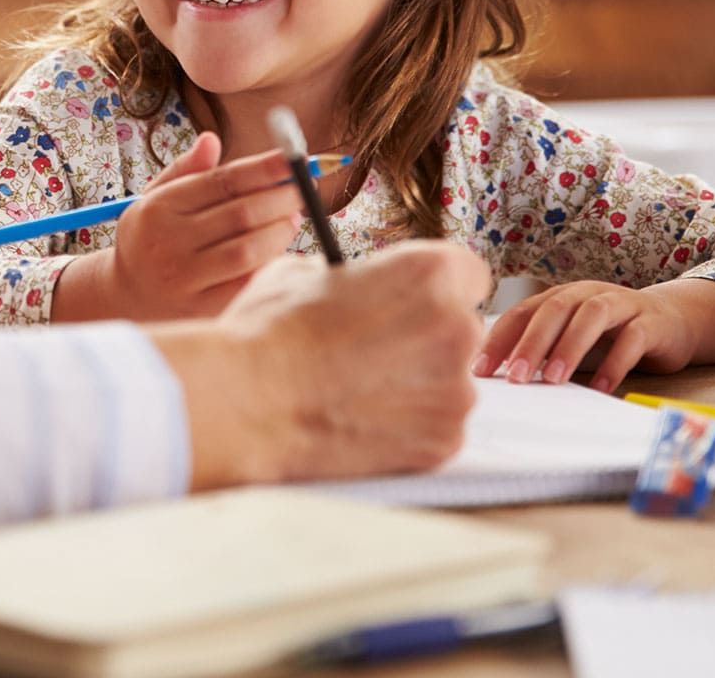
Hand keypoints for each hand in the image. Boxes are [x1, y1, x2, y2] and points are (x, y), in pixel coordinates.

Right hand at [53, 132, 305, 321]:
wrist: (125, 296)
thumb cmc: (150, 239)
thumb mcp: (155, 199)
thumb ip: (185, 169)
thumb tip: (212, 139)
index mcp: (159, 207)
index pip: (222, 181)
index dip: (263, 168)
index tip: (293, 159)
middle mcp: (168, 241)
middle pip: (241, 213)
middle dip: (281, 198)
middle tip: (301, 191)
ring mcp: (184, 277)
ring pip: (248, 249)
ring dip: (280, 231)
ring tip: (292, 220)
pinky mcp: (200, 308)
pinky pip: (247, 282)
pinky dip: (270, 263)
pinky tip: (278, 250)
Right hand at [153, 242, 491, 486]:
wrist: (247, 403)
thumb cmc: (270, 334)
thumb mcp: (304, 272)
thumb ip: (352, 278)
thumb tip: (354, 287)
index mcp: (430, 274)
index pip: (468, 273)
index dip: (435, 288)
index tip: (413, 301)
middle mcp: (456, 328)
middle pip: (462, 328)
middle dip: (426, 337)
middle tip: (378, 349)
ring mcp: (455, 391)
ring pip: (450, 381)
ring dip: (418, 384)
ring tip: (360, 390)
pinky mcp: (443, 441)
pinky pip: (437, 426)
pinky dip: (409, 427)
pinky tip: (364, 420)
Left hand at [473, 280, 700, 392]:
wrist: (673, 320)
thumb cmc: (612, 333)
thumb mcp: (573, 335)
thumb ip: (544, 349)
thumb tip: (501, 377)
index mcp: (562, 296)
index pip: (523, 313)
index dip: (500, 339)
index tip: (480, 370)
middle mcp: (589, 294)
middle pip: (555, 309)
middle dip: (531, 343)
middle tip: (515, 377)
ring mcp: (621, 304)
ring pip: (591, 317)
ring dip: (570, 347)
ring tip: (554, 379)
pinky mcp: (651, 323)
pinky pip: (632, 340)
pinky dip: (615, 363)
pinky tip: (601, 388)